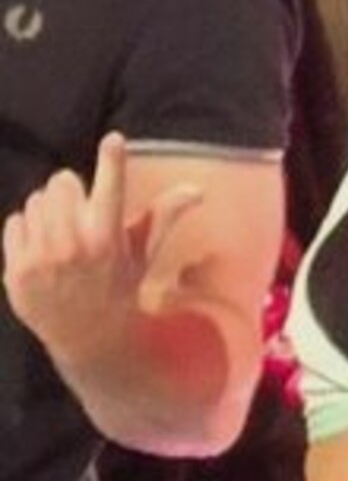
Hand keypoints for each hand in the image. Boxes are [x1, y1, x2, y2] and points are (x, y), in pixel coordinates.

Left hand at [3, 134, 200, 374]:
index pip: (111, 187)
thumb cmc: (118, 288)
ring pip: (36, 200)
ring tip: (60, 241)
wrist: (88, 340)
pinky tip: (40, 257)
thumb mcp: (142, 254)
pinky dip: (25, 234)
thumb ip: (163, 215)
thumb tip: (197, 191)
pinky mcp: (17, 270)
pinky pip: (15, 223)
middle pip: (61, 180)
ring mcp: (43, 259)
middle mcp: (75, 246)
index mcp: (109, 238)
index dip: (113, 160)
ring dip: (47, 214)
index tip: (114, 141)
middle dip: (69, 193)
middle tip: (78, 217)